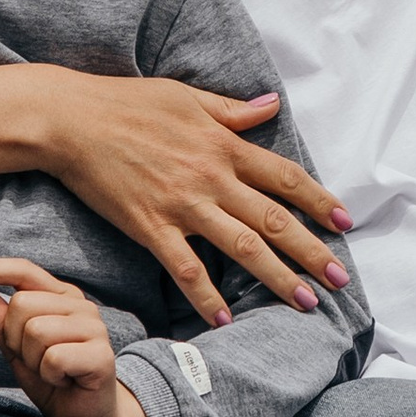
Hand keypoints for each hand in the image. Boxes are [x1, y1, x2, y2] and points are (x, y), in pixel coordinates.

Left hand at [0, 258, 149, 416]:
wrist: (83, 415)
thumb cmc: (50, 377)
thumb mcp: (16, 346)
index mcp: (61, 296)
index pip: (23, 269)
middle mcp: (81, 305)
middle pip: (22, 304)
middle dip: (14, 339)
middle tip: (33, 359)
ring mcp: (95, 328)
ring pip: (36, 330)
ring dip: (32, 360)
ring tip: (49, 370)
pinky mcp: (101, 355)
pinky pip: (54, 357)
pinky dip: (49, 375)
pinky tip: (62, 380)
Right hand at [30, 74, 353, 330]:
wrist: (70, 119)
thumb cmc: (127, 103)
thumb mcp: (187, 97)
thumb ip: (232, 110)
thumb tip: (272, 105)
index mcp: (223, 145)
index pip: (285, 177)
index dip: (318, 200)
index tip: (344, 220)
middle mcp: (211, 177)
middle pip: (274, 219)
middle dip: (313, 251)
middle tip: (341, 279)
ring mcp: (182, 205)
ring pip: (241, 247)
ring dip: (277, 277)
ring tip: (305, 302)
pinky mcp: (149, 226)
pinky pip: (185, 268)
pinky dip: (206, 296)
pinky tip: (224, 319)